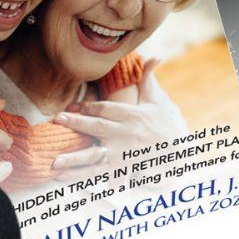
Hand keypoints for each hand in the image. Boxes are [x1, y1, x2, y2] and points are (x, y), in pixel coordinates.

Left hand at [50, 60, 186, 174]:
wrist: (182, 156)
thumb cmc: (166, 126)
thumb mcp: (157, 102)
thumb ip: (148, 80)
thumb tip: (154, 57)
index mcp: (132, 115)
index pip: (105, 108)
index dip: (86, 107)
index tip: (68, 108)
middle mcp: (127, 134)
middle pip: (98, 127)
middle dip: (76, 124)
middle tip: (56, 120)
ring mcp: (125, 154)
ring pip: (97, 156)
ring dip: (75, 160)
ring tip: (55, 163)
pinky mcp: (125, 171)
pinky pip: (102, 176)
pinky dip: (87, 181)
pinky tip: (68, 182)